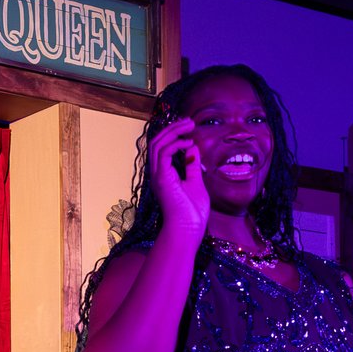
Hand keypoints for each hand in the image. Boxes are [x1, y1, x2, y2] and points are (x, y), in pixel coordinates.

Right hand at [147, 116, 208, 237]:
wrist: (188, 229)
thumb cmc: (192, 213)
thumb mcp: (195, 182)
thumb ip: (192, 166)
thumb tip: (193, 148)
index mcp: (163, 174)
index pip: (162, 147)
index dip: (173, 134)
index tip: (189, 128)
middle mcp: (157, 173)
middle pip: (157, 141)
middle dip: (172, 128)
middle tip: (190, 122)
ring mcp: (157, 176)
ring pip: (158, 144)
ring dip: (174, 132)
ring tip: (190, 126)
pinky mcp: (162, 179)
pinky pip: (164, 153)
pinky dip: (176, 144)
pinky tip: (189, 144)